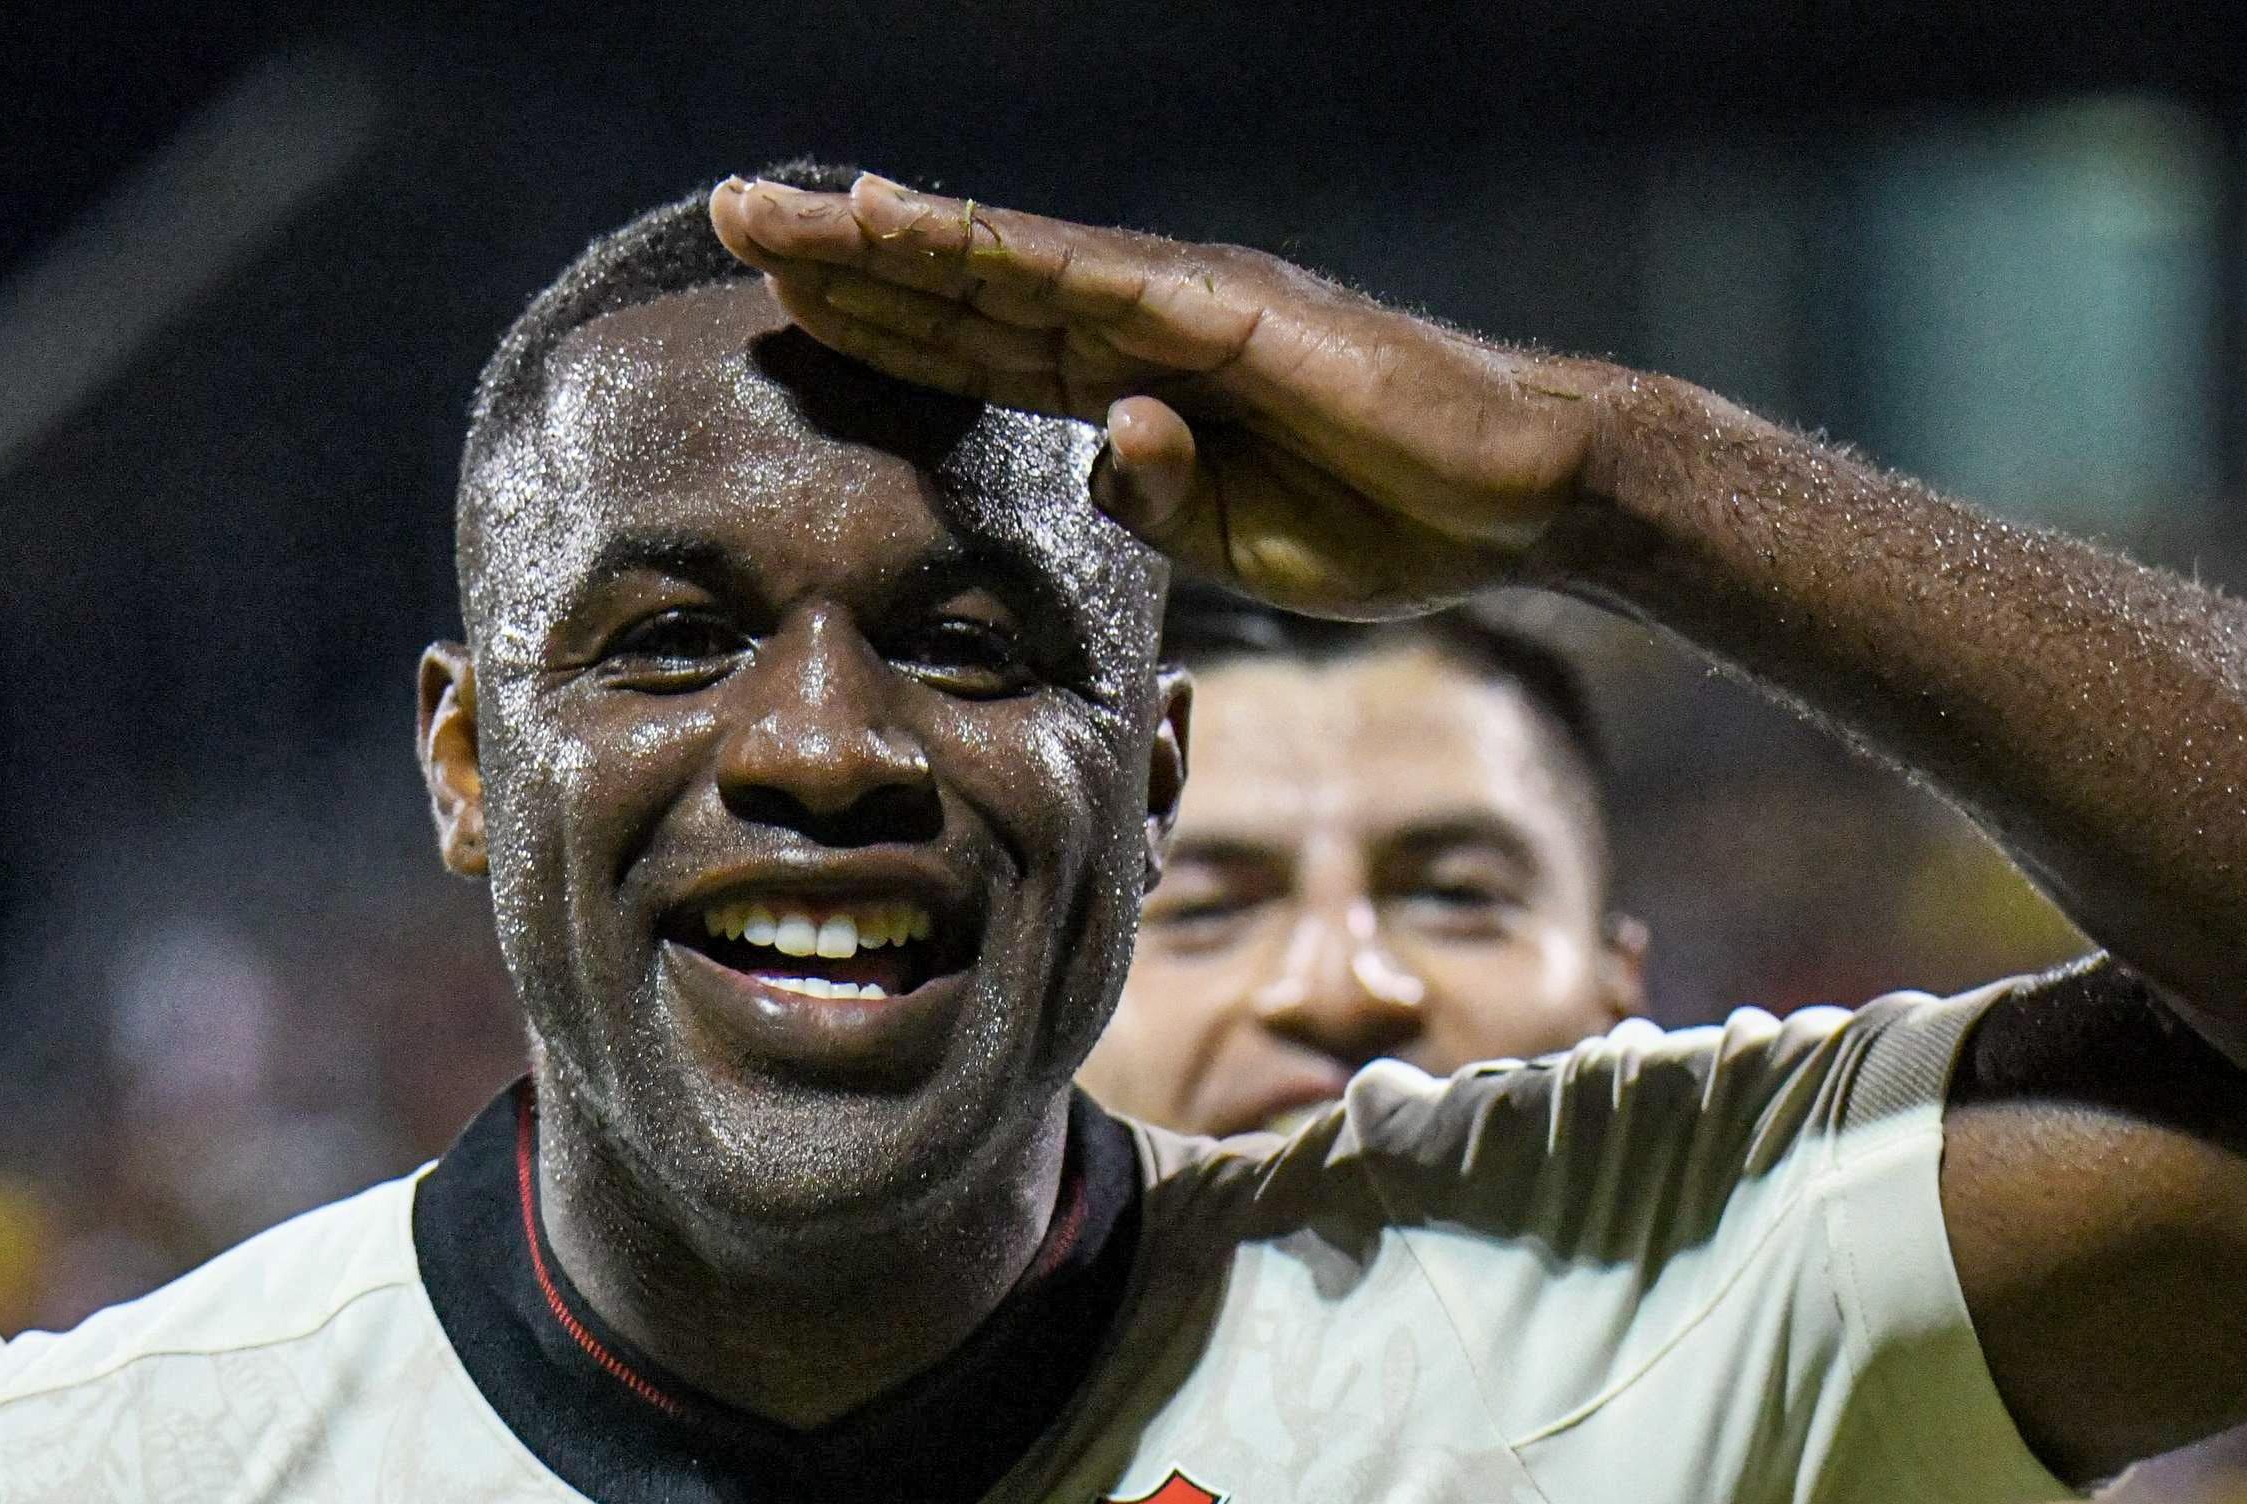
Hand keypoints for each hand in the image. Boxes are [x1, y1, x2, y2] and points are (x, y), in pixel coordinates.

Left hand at [711, 172, 1619, 616]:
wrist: (1515, 495)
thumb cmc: (1387, 521)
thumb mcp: (1237, 544)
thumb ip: (1155, 504)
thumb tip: (1102, 454)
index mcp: (1135, 385)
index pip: (978, 348)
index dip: (879, 324)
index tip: (779, 312)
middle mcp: (1140, 323)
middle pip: (962, 288)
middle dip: (844, 260)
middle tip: (731, 221)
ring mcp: (1177, 303)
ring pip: (995, 262)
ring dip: (878, 237)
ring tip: (772, 215)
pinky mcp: (1219, 307)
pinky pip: (1074, 275)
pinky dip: (978, 248)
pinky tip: (894, 222)